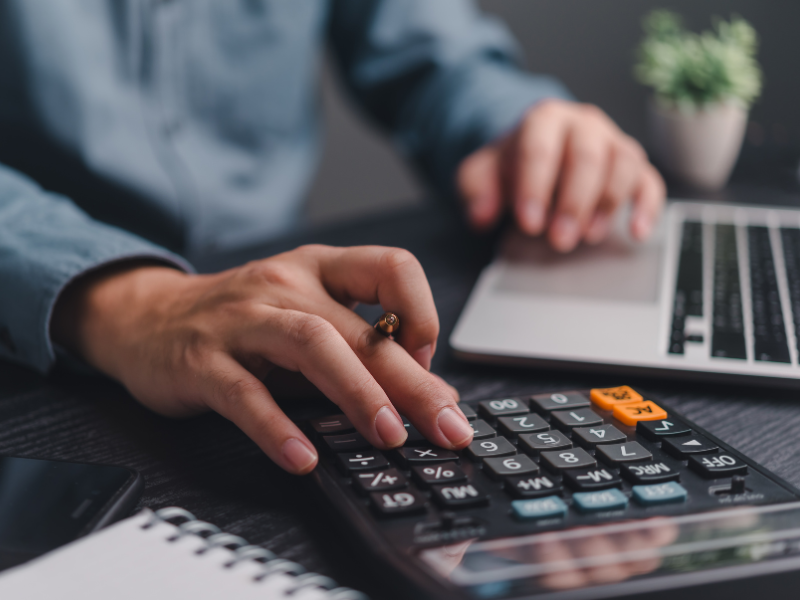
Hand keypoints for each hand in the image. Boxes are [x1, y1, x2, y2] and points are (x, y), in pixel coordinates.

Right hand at [50, 246, 472, 473]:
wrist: (147, 317)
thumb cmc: (241, 322)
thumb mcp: (305, 321)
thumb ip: (360, 353)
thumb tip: (432, 395)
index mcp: (319, 269)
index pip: (391, 267)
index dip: (421, 314)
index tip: (428, 363)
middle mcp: (285, 284)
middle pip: (358, 328)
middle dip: (411, 381)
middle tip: (447, 426)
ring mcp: (241, 319)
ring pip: (310, 345)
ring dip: (357, 393)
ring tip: (389, 436)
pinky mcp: (201, 360)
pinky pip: (244, 393)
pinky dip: (277, 428)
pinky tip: (304, 458)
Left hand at [458, 99, 665, 251]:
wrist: (535, 154)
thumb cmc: (512, 166)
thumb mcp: (481, 174)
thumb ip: (475, 190)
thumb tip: (481, 215)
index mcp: (544, 119)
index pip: (540, 148)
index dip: (535, 187)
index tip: (529, 223)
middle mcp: (583, 125)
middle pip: (586, 156)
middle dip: (573, 202)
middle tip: (559, 239)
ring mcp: (612, 143)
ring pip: (623, 164)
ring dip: (608, 204)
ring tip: (588, 236)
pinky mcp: (633, 166)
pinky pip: (649, 181)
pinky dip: (647, 207)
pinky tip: (636, 232)